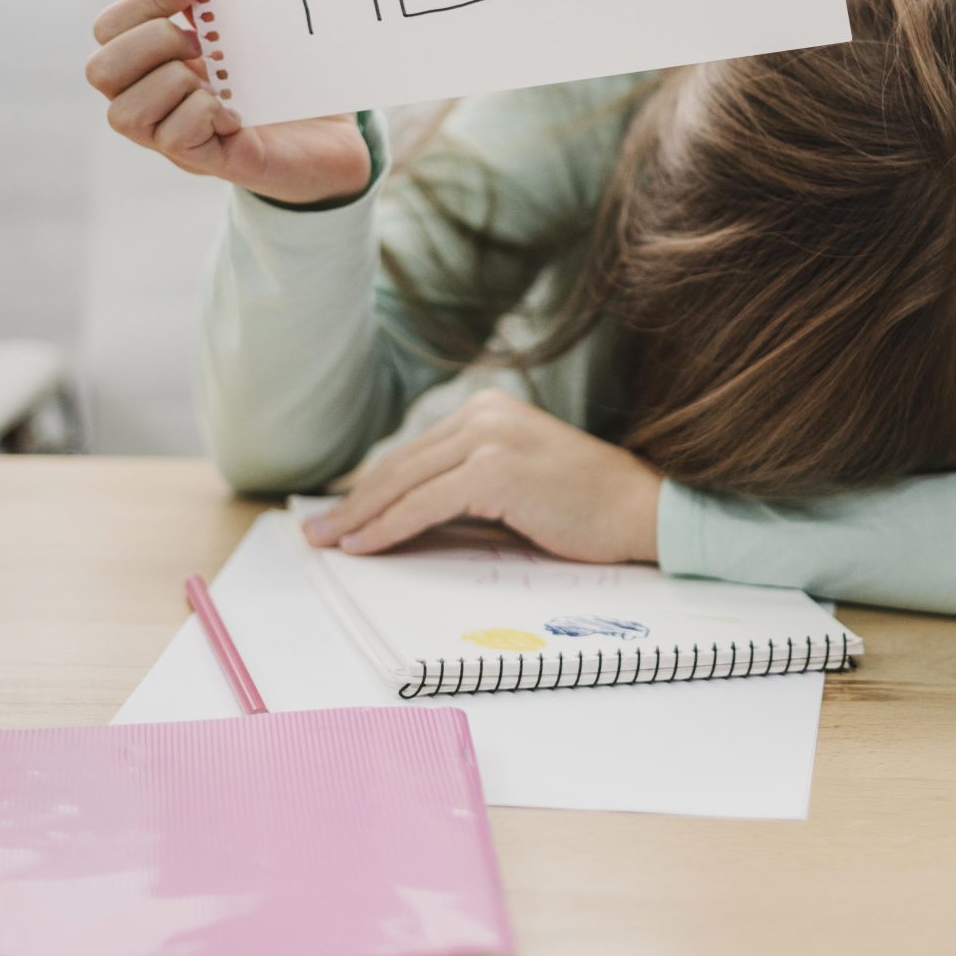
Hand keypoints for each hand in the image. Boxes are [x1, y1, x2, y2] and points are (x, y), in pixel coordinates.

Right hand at [85, 0, 372, 205]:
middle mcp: (150, 102)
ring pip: (125, 112)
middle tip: (202, 42)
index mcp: (154, 61)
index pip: (110, 28)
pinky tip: (236, 112)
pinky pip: (173, 138)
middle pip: (100, 70)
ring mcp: (170, 137)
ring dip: (176, 82)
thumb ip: (214, 1)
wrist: (331, 137)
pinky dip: (204, 114)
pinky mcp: (204, 161)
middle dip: (153, 41)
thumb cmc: (284, 79)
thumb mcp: (247, 31)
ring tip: (218, 81)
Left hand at [304, 390, 663, 564]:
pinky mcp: (495, 470)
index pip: (412, 452)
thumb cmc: (583, 506)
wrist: (639, 509)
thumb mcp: (515, 483)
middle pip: (399, 463)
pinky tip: (364, 546)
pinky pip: (424, 505)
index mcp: (487, 410)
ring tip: (328, 542)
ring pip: (403, 482)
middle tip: (316, 531)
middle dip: (352, 501)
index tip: (338, 513)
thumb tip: (402, 518)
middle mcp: (484, 414)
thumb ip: (464, 488)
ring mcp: (489, 438)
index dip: (368, 486)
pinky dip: (387, 528)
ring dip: (359, 516)